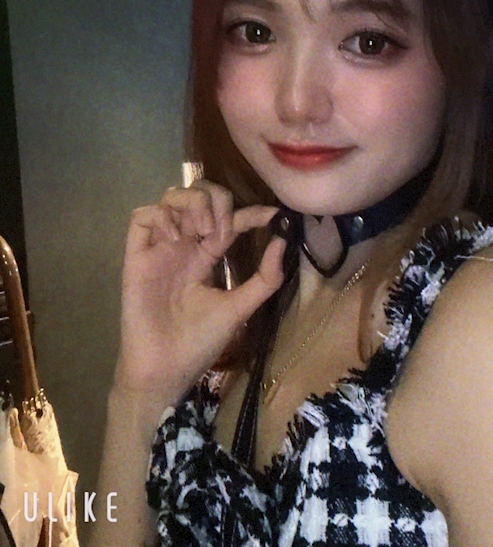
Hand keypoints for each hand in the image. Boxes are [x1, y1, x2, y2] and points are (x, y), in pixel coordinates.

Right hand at [114, 181, 283, 404]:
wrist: (166, 370)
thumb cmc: (199, 342)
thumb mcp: (240, 307)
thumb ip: (265, 277)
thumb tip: (283, 240)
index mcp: (207, 255)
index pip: (229, 220)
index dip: (251, 212)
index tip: (272, 215)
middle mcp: (183, 245)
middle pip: (199, 195)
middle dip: (217, 200)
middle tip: (223, 230)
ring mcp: (159, 248)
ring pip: (171, 197)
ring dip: (192, 204)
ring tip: (203, 232)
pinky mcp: (136, 257)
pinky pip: (141, 217)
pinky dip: (162, 216)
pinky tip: (175, 238)